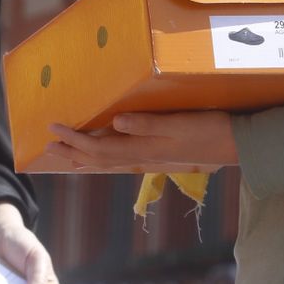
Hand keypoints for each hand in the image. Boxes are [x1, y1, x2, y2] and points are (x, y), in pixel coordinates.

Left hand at [46, 111, 236, 173]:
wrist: (236, 145)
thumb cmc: (209, 129)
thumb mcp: (179, 123)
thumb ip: (148, 124)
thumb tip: (116, 122)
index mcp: (142, 147)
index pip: (98, 147)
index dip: (74, 139)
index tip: (53, 128)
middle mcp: (141, 156)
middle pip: (97, 158)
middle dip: (71, 151)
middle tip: (47, 144)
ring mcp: (149, 158)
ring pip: (107, 161)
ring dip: (83, 157)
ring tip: (65, 154)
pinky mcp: (157, 155)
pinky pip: (120, 159)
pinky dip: (103, 157)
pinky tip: (102, 154)